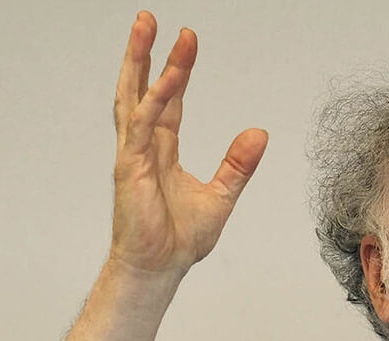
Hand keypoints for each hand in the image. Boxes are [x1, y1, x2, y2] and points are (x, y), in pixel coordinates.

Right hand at [110, 11, 267, 275]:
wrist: (161, 267)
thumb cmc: (180, 239)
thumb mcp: (222, 195)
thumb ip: (238, 164)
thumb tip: (259, 134)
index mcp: (161, 150)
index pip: (169, 101)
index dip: (176, 71)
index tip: (187, 41)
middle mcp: (143, 146)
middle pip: (142, 89)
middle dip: (144, 53)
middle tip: (149, 19)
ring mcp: (132, 154)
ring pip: (135, 97)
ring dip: (139, 62)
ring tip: (145, 28)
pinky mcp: (128, 167)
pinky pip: (142, 126)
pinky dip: (153, 101)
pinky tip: (163, 80)